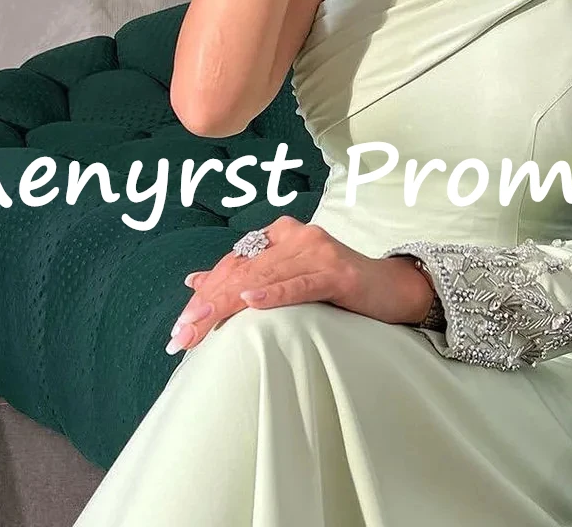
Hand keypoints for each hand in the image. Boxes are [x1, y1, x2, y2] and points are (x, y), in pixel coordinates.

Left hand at [166, 215, 434, 353]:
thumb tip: (194, 279)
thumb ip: (246, 276)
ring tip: (199, 328)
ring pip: (263, 278)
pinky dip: (273, 294)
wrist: (391, 288)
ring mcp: (318, 252)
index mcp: (282, 235)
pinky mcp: (338, 272)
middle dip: (207, 305)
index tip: (180, 327)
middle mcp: (297, 237)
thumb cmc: (338, 287)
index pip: (234, 264)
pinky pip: (299, 284)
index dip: (204, 294)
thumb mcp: (287, 278)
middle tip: (180, 336)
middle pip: (242, 271)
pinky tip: (249, 303)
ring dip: (227, 306)